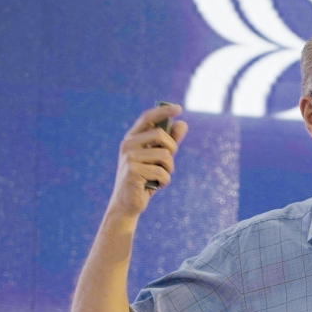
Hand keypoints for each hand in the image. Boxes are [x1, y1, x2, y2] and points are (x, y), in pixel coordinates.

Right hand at [107, 103, 188, 218]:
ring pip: (164, 156)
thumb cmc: (145, 178)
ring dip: (168, 170)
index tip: (179, 108)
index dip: (163, 111)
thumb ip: (170, 141)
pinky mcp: (132, 171)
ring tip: (160, 178)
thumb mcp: (159, 159)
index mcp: (132, 138)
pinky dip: (164, 182)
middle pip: (160, 134)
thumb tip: (183, 124)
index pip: (147, 118)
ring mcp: (129, 157)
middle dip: (172, 149)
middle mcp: (128, 145)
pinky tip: (155, 186)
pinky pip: (161, 173)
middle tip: (168, 163)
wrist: (128, 203)